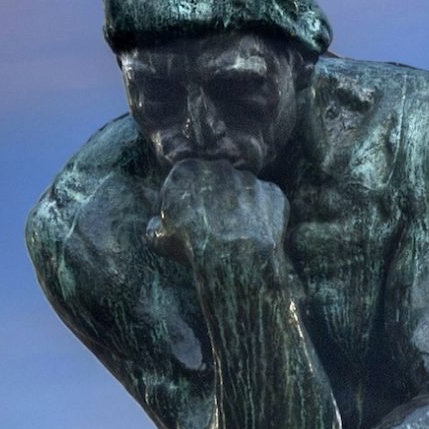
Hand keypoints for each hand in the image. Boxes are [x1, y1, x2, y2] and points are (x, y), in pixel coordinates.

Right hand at [150, 159, 288, 266]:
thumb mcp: (158, 238)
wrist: (235, 261)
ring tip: (238, 233)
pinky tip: (256, 234)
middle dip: (214, 200)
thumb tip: (157, 222)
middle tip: (216, 228)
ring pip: (243, 191)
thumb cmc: (192, 249)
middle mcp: (220, 167)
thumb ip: (154, 224)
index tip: (188, 222)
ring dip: (240, 206)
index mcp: (186, 169)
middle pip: (215, 182)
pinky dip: (264, 215)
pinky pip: (268, 203)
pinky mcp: (274, 194)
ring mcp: (250, 179)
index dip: (184, 204)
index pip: (184, 182)